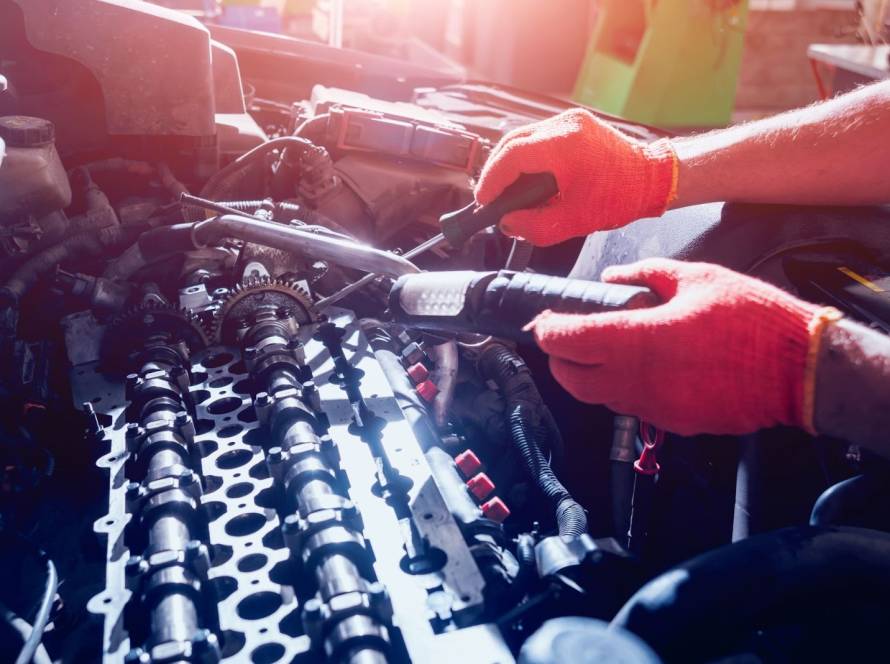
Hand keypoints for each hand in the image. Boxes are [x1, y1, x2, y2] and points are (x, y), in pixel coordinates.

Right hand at [474, 108, 676, 246]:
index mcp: (564, 145)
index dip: (492, 179)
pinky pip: (540, 138)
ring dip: (511, 163)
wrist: (653, 178)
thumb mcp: (574, 221)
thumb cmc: (622, 196)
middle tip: (490, 196)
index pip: (512, 156)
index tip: (484, 198)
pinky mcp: (575, 124)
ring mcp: (571, 121)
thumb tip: (508, 223)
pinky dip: (528, 157)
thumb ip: (534, 226)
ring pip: (524, 138)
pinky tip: (528, 178)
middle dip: (496, 171)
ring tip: (507, 190)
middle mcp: (566, 125)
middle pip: (513, 142)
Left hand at [527, 258, 836, 435]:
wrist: (799, 369)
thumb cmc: (751, 318)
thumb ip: (646, 274)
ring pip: (599, 399)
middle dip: (559, 360)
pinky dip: (624, 390)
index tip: (544, 322)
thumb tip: (612, 277)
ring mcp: (654, 408)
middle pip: (571, 381)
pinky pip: (633, 408)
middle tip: (565, 338)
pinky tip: (644, 368)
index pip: (568, 341)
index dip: (548, 331)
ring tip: (604, 350)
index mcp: (636, 340)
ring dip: (591, 376)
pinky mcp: (674, 424)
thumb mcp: (697, 277)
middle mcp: (636, 381)